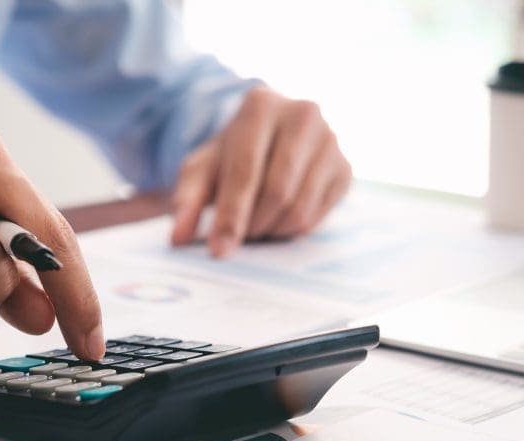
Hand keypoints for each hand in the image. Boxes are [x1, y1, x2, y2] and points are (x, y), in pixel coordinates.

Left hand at [171, 87, 351, 257]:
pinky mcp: (345, 169)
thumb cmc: (232, 153)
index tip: (218, 251)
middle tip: (237, 237)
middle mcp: (303, 114)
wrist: (270, 136)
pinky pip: (317, 217)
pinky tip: (276, 220)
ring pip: (299, 208)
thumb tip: (178, 238)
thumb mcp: (201, 169)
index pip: (245, 171)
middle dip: (253, 225)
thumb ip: (186, 199)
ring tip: (254, 225)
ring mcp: (331, 140)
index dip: (231, 216)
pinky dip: (291, 230)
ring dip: (271, 230)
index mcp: (261, 105)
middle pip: (277, 193)